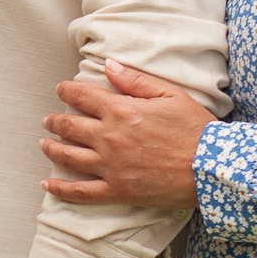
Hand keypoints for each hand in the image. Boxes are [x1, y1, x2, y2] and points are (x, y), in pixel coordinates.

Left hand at [38, 59, 212, 209]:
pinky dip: (61, 189)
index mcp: (120, 111)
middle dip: (54, 120)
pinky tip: (48, 185)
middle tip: (48, 119)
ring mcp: (111, 166)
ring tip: (44, 143)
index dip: (66, 91)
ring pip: (68, 156)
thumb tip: (108, 65)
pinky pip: (82, 192)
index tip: (61, 90)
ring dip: (51, 148)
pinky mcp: (119, 191)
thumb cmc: (195, 129)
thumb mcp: (169, 95)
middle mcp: (109, 138)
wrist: (213, 169)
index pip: (82, 96)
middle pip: (69, 126)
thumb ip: (134, 80)